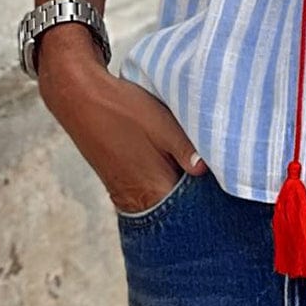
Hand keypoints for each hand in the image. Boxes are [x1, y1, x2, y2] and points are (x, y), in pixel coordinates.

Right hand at [37, 26, 206, 212]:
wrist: (80, 98)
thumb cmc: (122, 109)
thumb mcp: (162, 125)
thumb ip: (187, 150)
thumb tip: (206, 171)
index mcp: (153, 189)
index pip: (190, 207)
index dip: (209, 197)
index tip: (226, 184)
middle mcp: (137, 200)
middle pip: (177, 208)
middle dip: (197, 195)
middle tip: (218, 172)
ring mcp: (126, 194)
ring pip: (165, 199)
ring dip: (181, 188)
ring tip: (198, 169)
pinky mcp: (120, 184)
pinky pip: (151, 190)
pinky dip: (165, 181)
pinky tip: (174, 164)